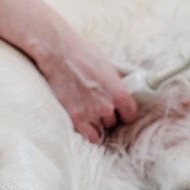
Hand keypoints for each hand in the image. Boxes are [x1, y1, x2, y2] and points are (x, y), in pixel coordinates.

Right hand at [0, 0, 137, 142]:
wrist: (58, 53)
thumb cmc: (82, 54)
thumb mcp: (107, 66)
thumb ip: (115, 83)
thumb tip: (121, 90)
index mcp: (119, 93)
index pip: (130, 115)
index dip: (124, 114)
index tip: (118, 112)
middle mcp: (107, 106)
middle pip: (113, 122)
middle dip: (106, 115)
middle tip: (95, 106)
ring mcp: (91, 114)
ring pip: (100, 130)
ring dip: (95, 123)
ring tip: (86, 111)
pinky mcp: (75, 119)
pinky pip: (89, 136)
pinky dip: (87, 132)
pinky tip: (82, 123)